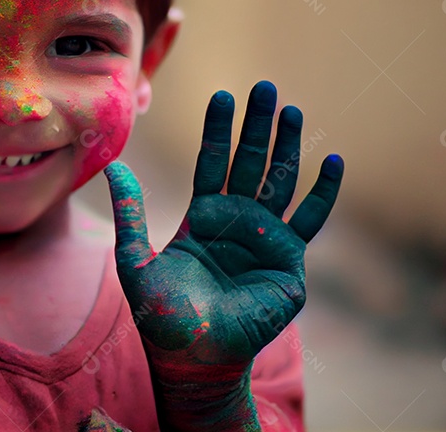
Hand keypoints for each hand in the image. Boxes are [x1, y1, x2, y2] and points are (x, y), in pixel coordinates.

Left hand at [104, 81, 341, 367]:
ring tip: (291, 110)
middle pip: (250, 162)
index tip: (222, 96)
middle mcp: (238, 221)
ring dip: (287, 146)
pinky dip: (324, 192)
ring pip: (280, 181)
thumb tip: (112, 167)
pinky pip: (310, 221)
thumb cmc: (161, 316)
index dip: (218, 130)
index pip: (214, 162)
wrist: (191, 357)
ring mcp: (266, 238)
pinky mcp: (289, 262)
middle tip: (264, 87)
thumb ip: (130, 213)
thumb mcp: (135, 259)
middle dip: (257, 126)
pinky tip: (333, 161)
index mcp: (204, 216)